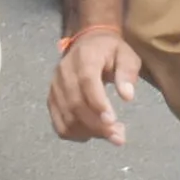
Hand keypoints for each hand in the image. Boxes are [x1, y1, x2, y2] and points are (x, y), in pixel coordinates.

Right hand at [48, 27, 142, 143]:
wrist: (87, 43)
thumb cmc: (110, 51)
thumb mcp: (126, 55)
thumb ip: (127, 72)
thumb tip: (127, 96)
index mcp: (84, 57)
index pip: (86, 81)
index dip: (98, 103)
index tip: (112, 121)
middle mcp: (64, 72)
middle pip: (75, 103)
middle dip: (97, 125)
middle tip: (119, 136)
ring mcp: (55, 87)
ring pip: (66, 118)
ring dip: (89, 132)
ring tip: (111, 135)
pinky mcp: (52, 100)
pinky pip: (59, 125)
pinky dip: (76, 134)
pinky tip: (93, 133)